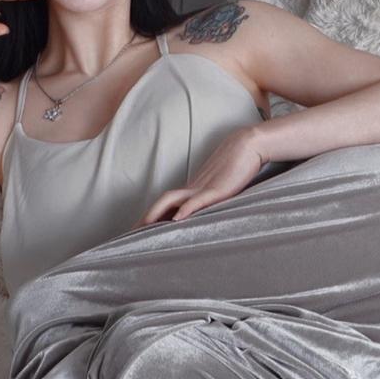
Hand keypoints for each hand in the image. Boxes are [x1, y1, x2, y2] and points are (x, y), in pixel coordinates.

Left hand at [131, 128, 266, 227]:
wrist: (248, 145)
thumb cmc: (237, 165)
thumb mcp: (223, 185)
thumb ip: (213, 196)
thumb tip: (206, 210)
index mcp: (194, 189)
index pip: (167, 204)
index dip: (152, 215)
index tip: (139, 229)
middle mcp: (194, 188)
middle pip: (163, 202)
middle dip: (146, 218)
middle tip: (131, 233)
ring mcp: (204, 187)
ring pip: (173, 199)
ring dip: (156, 213)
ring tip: (144, 227)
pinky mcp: (218, 189)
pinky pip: (198, 200)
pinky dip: (186, 209)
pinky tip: (178, 219)